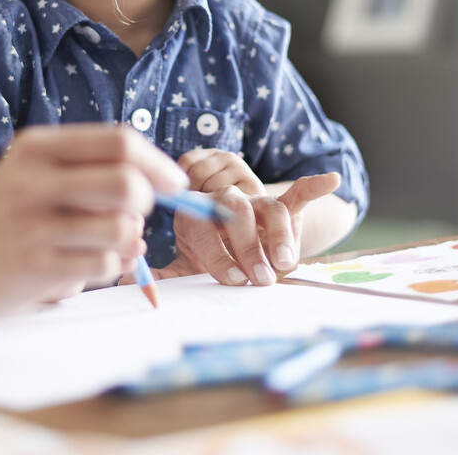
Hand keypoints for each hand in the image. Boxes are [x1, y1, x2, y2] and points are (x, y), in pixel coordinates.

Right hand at [0, 124, 187, 314]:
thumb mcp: (32, 173)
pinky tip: (84, 265)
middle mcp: (33, 180)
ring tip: (104, 244)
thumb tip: (159, 183)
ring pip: (120, 228)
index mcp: (37, 147)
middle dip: (145, 202)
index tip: (174, 183)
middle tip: (135, 215)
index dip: (158, 163)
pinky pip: (104, 265)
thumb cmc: (0, 217)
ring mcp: (33, 225)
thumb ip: (87, 170)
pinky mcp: (35, 267)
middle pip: (126, 182)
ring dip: (127, 240)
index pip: (118, 141)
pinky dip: (109, 267)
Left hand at [155, 150, 340, 286]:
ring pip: (268, 209)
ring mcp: (256, 204)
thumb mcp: (186, 262)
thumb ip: (164, 272)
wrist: (235, 233)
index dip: (217, 254)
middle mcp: (226, 205)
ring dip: (277, 235)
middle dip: (247, 246)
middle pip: (235, 214)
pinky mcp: (283, 206)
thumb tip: (126, 278)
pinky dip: (314, 185)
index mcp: (197, 218)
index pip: (203, 229)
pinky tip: (331, 179)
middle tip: (258, 277)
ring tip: (285, 262)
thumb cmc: (208, 252)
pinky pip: (298, 193)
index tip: (232, 279)